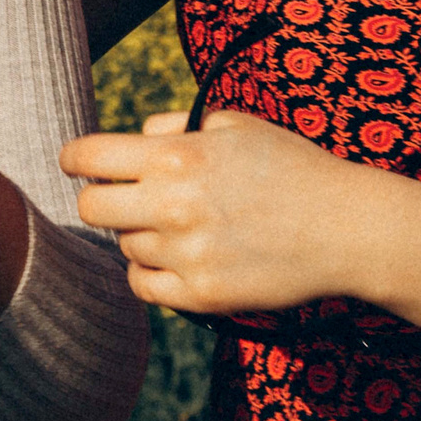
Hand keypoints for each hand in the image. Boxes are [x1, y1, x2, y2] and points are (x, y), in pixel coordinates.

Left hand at [62, 109, 390, 315]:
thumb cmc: (291, 167)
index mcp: (176, 155)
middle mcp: (172, 205)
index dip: (75, 159)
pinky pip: (143, 286)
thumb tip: (132, 139)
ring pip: (124, 246)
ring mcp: (185, 254)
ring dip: (139, 234)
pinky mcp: (201, 296)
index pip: (88, 157)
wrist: (346, 227)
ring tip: (181, 224)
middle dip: (101, 200)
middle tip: (124, 198)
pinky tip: (177, 257)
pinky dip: (151, 273)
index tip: (77, 163)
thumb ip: (174, 126)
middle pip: (91, 209)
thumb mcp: (233, 124)